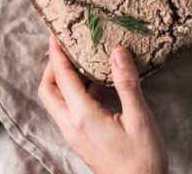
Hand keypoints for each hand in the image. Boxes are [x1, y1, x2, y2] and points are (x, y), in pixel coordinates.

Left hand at [38, 35, 167, 173]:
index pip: (61, 77)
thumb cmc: (142, 159)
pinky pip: (69, 111)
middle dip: (52, 65)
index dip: (56, 53)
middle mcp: (71, 125)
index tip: (55, 32)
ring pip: (57, 101)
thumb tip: (118, 51)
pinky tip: (97, 85)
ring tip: (81, 60)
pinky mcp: (82, 140)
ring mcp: (75, 135)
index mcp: (82, 116)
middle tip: (65, 46)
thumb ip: (127, 83)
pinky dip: (75, 92)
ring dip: (63, 79)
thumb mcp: (139, 118)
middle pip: (49, 90)